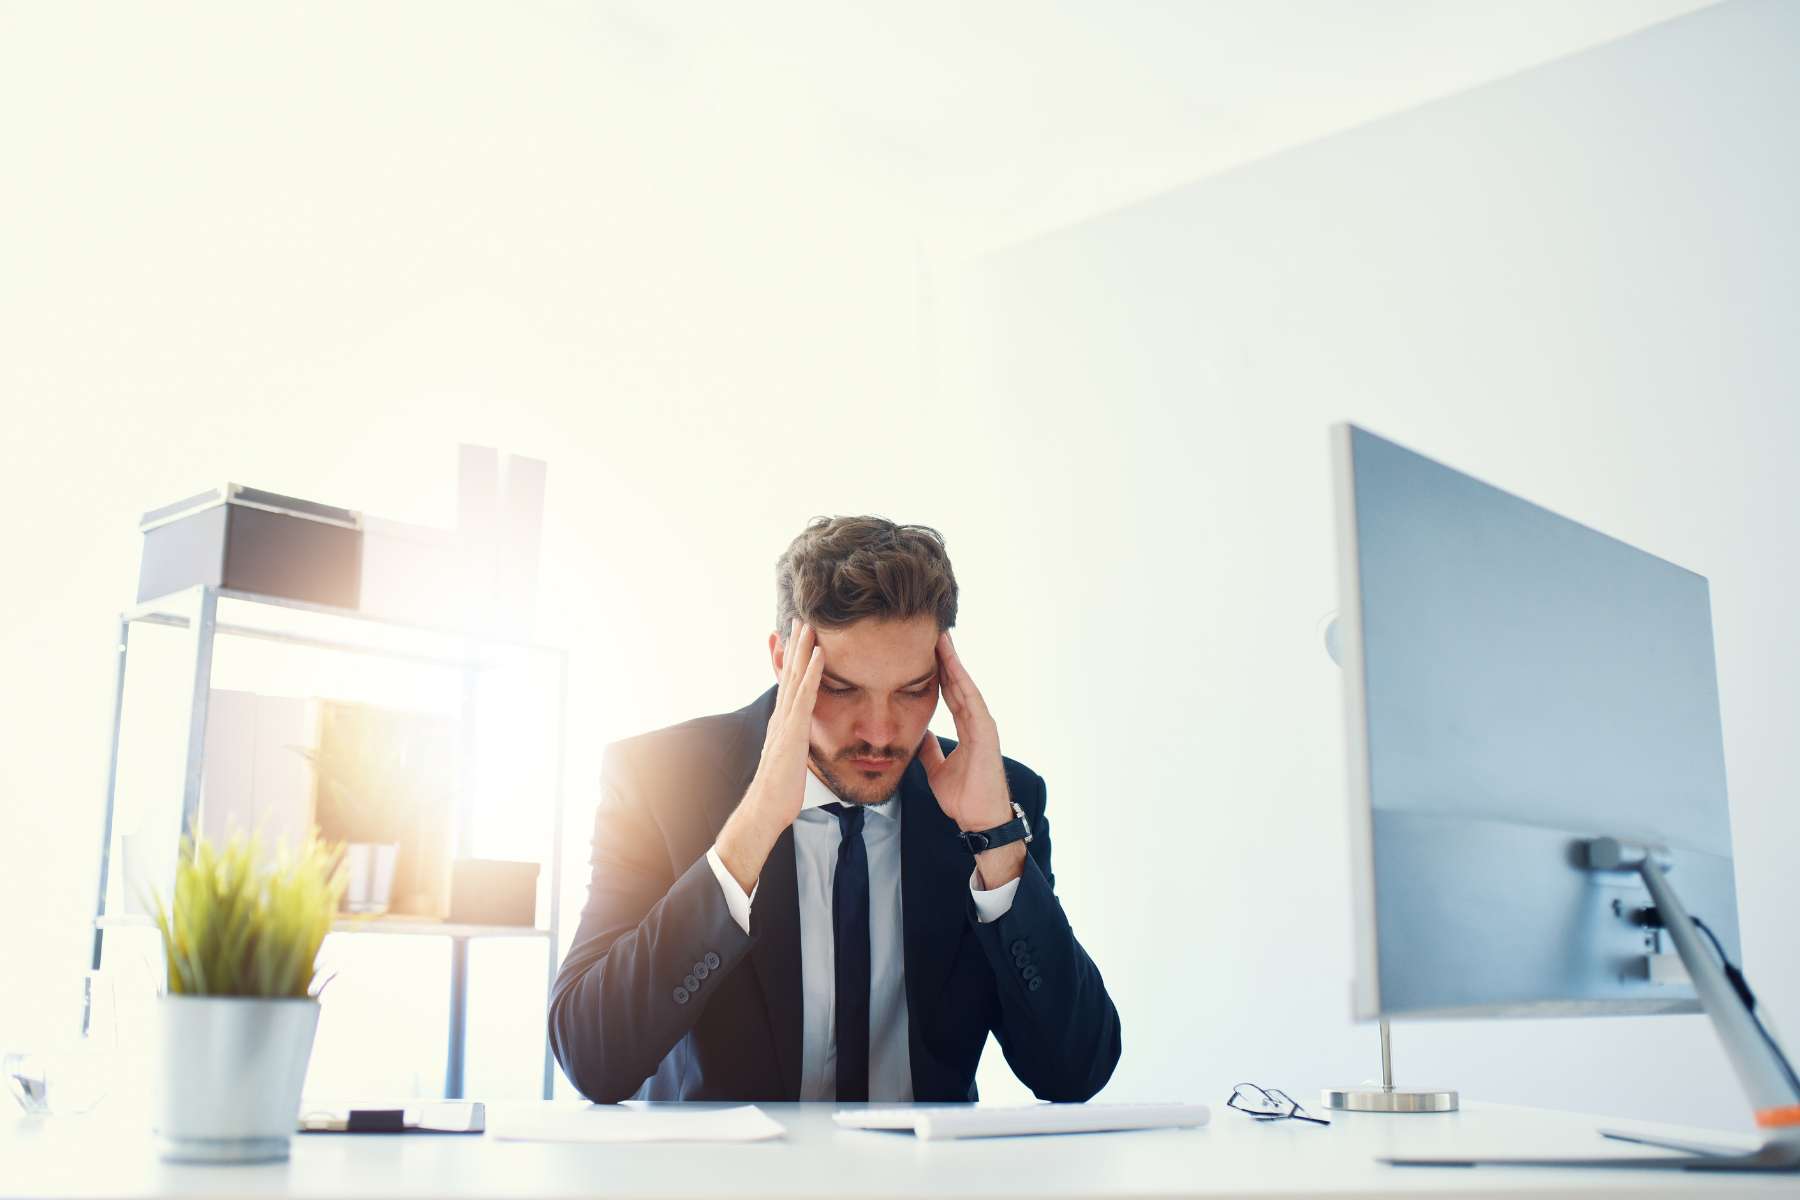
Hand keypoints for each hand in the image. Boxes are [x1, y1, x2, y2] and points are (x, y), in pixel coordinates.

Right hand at [713, 619, 824, 892]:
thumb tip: (799, 740)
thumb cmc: (779, 792)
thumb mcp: (790, 761)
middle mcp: (782, 716)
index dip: (794, 659)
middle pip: (790, 673)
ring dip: (803, 649)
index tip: (799, 636)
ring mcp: (786, 722)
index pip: (790, 684)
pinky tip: (821, 654)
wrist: (765, 810)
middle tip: (801, 617)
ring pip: (796, 677)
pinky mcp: (792, 731)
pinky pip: (806, 695)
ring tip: (809, 624)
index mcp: (783, 723)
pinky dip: (813, 672)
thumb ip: (794, 745)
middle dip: (796, 645)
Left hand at [917, 633, 1025, 887]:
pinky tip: (954, 667)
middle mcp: (976, 721)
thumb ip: (930, 751)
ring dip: (954, 663)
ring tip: (942, 638)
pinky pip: (973, 704)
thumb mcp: (937, 770)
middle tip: (931, 630)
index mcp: (966, 727)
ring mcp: (984, 726)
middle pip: (958, 682)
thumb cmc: (964, 797)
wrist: (980, 820)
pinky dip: (964, 684)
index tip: (923, 648)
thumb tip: (919, 736)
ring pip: (966, 687)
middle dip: (945, 657)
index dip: (937, 669)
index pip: (949, 691)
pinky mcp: (987, 734)